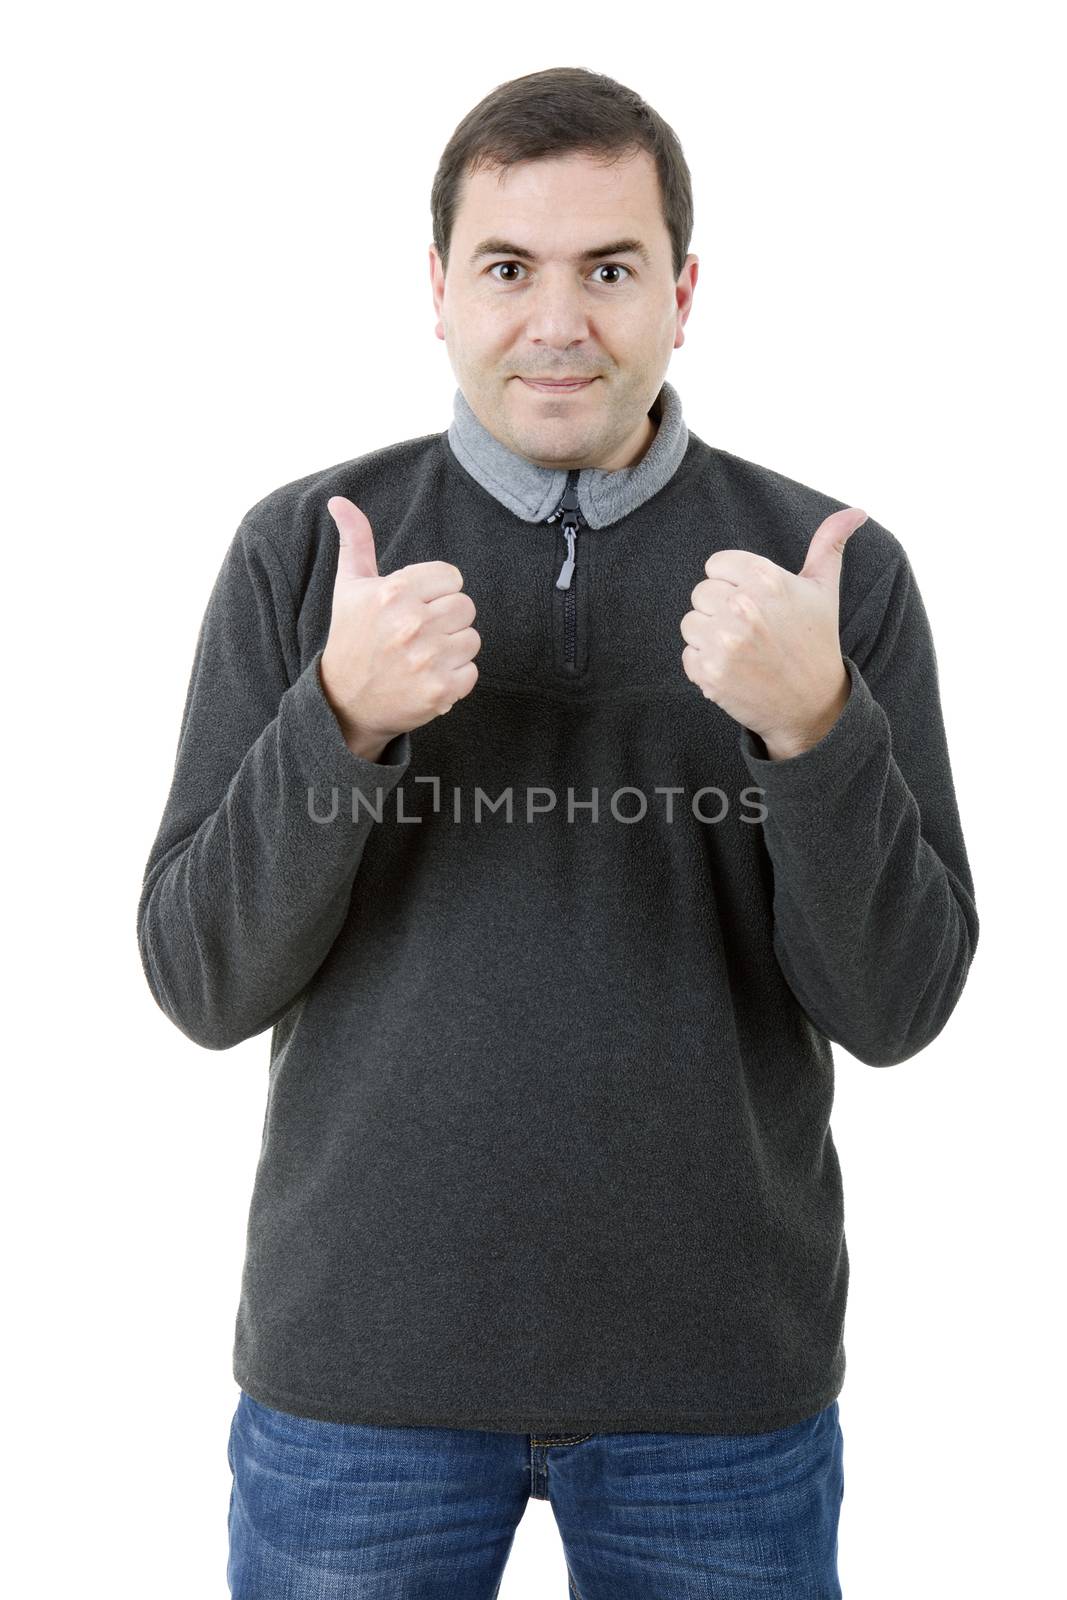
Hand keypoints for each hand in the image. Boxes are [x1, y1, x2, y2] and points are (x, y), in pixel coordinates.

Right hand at [319, 496, 480, 748]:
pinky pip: (472, 672)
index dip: (436, 592)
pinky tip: (428, 678)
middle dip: (446, 620)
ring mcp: (427, 660)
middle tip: (418, 635)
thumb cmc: (352, 639)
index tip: (415, 607)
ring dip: (452, 650)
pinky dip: (454, 679)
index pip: (451, 577)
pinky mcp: (439, 690)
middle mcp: (411, 624)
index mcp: (393, 592)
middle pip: (465, 606)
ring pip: (472, 639)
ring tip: (423, 657)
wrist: (345, 703)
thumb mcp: (349, 587)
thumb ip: (355, 541)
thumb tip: (339, 500)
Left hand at [680, 507, 868, 756]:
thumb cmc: (815, 641)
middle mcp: (743, 606)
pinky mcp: (710, 672)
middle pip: (701, 593)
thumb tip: (856, 511)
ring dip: (710, 638)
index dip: (733, 583)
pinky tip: (735, 670)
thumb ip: (829, 544)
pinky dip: (705, 665)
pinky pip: (688, 656)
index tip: (755, 603)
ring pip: (691, 623)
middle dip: (721, 611)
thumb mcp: (824, 589)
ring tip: (743, 650)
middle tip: (751, 631)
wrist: (812, 705)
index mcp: (765, 578)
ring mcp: (724, 642)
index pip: (716, 565)